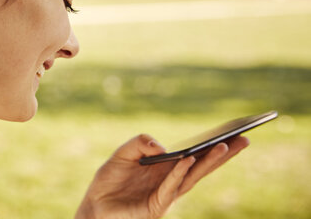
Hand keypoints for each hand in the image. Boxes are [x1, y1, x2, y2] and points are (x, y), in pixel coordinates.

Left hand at [75, 134, 248, 218]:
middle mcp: (170, 181)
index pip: (194, 156)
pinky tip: (189, 159)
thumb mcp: (123, 154)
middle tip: (244, 139)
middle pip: (201, 166)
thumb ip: (140, 143)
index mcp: (166, 168)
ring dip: (209, 162)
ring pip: (192, 176)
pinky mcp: (156, 205)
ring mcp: (166, 194)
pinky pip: (171, 187)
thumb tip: (162, 147)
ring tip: (224, 146)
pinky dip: (180, 173)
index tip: (232, 132)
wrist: (94, 204)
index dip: (211, 146)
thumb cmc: (110, 180)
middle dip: (222, 154)